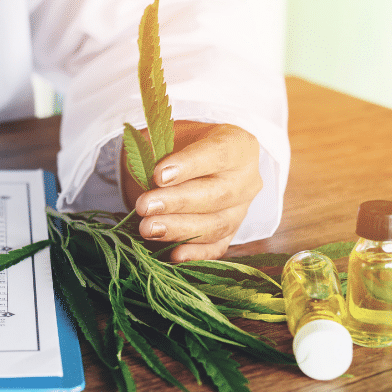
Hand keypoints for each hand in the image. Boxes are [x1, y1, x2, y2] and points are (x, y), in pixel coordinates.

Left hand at [120, 121, 261, 261]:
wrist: (186, 165)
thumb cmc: (177, 146)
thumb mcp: (168, 136)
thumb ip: (160, 152)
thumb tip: (147, 178)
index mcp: (237, 145)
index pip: (217, 154)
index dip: (188, 166)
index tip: (158, 175)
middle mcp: (246, 179)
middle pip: (218, 194)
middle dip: (178, 202)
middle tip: (145, 206)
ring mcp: (242, 210)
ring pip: (217, 225)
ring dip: (180, 229)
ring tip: (148, 228)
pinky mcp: (231, 234)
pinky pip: (217, 247)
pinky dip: (196, 254)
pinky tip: (174, 255)